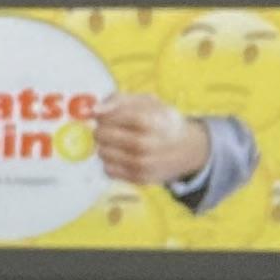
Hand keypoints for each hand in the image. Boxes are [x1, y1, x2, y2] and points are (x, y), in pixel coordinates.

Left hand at [93, 92, 211, 190]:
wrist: (186, 149)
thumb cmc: (161, 121)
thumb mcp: (147, 102)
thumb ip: (119, 100)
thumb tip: (94, 110)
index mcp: (151, 122)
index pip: (111, 117)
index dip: (102, 114)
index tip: (101, 113)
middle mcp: (147, 146)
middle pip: (102, 135)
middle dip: (100, 128)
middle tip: (109, 126)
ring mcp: (142, 165)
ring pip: (102, 153)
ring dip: (104, 145)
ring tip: (118, 140)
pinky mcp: (138, 179)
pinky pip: (108, 170)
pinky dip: (110, 161)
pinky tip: (122, 155)